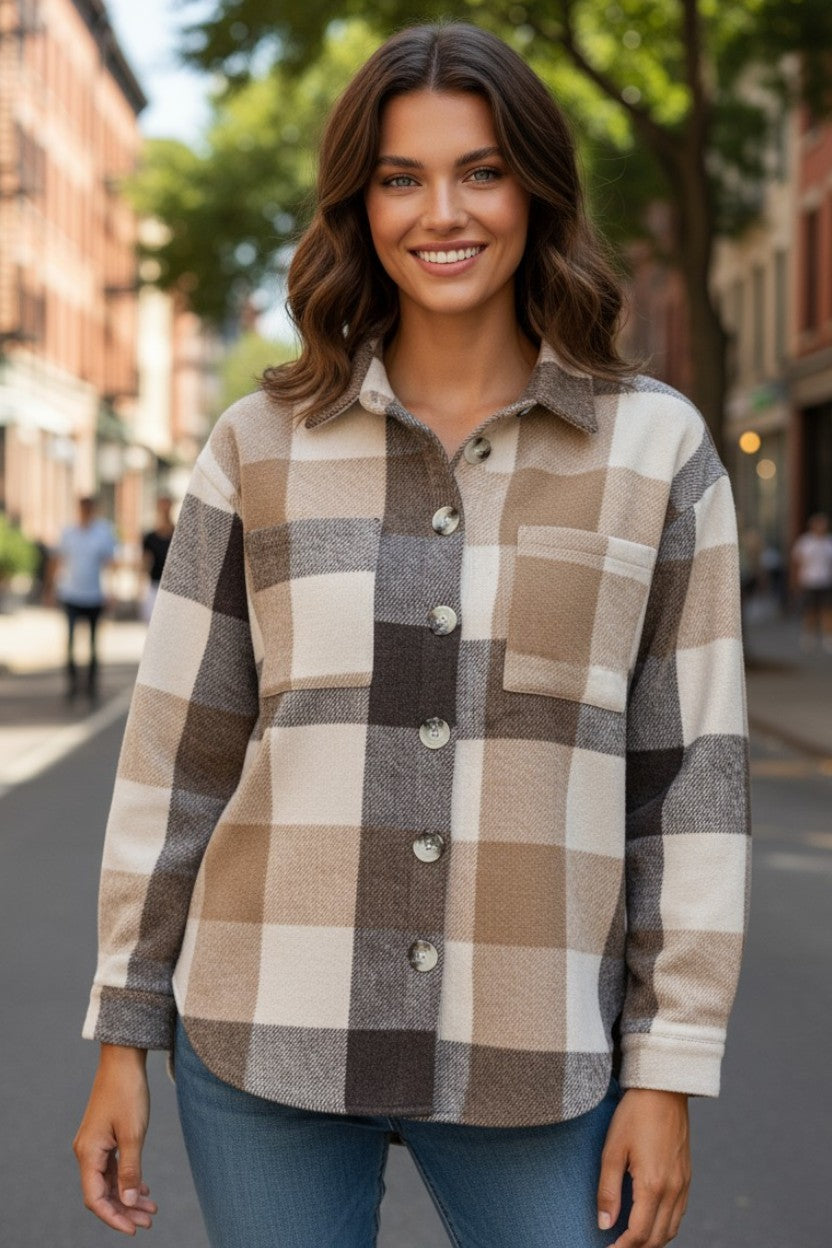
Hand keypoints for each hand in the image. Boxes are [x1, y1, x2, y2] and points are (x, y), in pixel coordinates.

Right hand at [73, 1046, 157, 1234]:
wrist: (123, 1060)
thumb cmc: (128, 1092)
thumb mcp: (133, 1133)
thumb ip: (130, 1169)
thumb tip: (127, 1202)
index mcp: (88, 1153)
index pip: (95, 1198)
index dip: (113, 1218)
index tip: (133, 1230)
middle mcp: (87, 1152)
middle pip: (102, 1193)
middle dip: (124, 1210)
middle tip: (149, 1221)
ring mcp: (95, 1145)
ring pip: (109, 1181)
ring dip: (128, 1196)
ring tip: (151, 1209)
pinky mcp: (105, 1137)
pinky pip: (113, 1167)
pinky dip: (127, 1179)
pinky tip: (142, 1187)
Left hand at [597, 1088, 690, 1246]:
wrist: (663, 1089)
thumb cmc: (634, 1115)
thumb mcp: (612, 1150)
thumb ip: (608, 1191)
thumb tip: (604, 1225)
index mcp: (653, 1185)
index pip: (638, 1234)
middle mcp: (673, 1190)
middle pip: (657, 1238)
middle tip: (615, 1247)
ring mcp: (684, 1184)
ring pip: (671, 1229)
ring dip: (652, 1240)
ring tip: (630, 1240)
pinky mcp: (687, 1176)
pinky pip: (679, 1214)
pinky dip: (665, 1226)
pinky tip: (650, 1221)